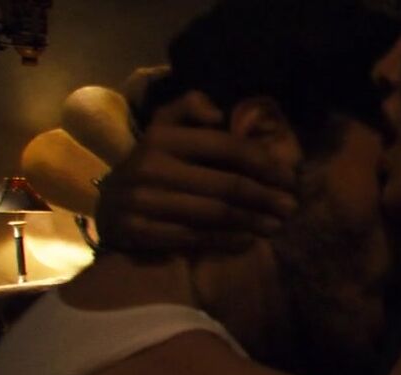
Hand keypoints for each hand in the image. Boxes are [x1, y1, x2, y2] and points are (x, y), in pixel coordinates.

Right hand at [95, 91, 298, 254]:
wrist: (108, 208)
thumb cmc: (152, 167)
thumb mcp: (163, 129)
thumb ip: (189, 109)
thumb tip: (219, 113)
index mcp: (163, 136)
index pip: (227, 147)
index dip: (264, 163)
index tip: (290, 179)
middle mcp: (151, 166)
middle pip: (226, 185)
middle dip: (265, 197)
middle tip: (291, 207)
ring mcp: (143, 201)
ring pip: (214, 214)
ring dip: (252, 221)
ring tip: (277, 226)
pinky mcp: (140, 231)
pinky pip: (195, 237)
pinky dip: (227, 240)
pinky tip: (248, 240)